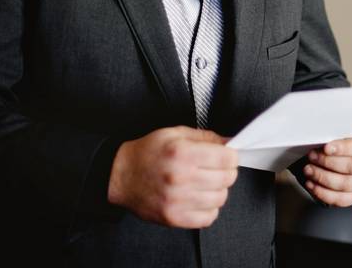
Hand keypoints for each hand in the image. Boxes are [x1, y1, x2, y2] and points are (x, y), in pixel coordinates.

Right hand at [107, 126, 237, 227]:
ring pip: (220, 198)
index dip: (230, 156)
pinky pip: (208, 218)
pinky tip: (199, 198)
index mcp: (182, 153)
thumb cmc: (148, 152)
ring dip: (218, 190)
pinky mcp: (173, 217)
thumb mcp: (175, 133)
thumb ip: (205, 137)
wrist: (120, 175)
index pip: (227, 158)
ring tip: (205, 183)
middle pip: (227, 178)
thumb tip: (230, 143)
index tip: (225, 156)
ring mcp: (177, 200)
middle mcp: (181, 177)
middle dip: (226, 171)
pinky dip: (209, 208)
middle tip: (215, 169)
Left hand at [303, 129, 351, 206]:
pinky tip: (311, 184)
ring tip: (308, 169)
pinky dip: (324, 193)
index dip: (345, 148)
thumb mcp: (342, 128)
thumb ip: (336, 131)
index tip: (326, 147)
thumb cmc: (341, 137)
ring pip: (347, 184)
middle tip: (312, 156)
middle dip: (329, 162)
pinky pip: (342, 199)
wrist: (341, 151)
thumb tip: (322, 135)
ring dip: (323, 178)